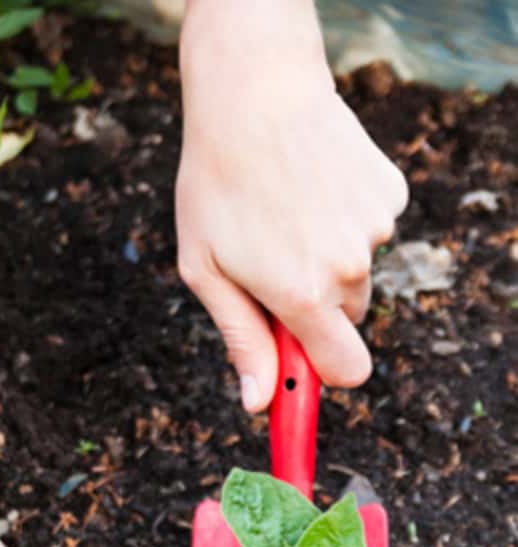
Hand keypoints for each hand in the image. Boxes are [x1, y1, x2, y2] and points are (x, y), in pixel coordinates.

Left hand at [176, 0, 408, 410]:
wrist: (253, 92)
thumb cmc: (215, 185)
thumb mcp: (206, 271)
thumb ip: (240, 340)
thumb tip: (260, 403)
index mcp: (303, 295)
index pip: (347, 371)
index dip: (326, 374)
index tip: (304, 367)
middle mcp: (349, 266)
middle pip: (348, 320)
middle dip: (316, 308)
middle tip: (273, 265)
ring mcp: (375, 227)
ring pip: (358, 272)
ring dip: (328, 259)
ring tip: (287, 215)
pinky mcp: (390, 194)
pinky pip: (370, 229)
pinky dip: (345, 220)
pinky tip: (312, 188)